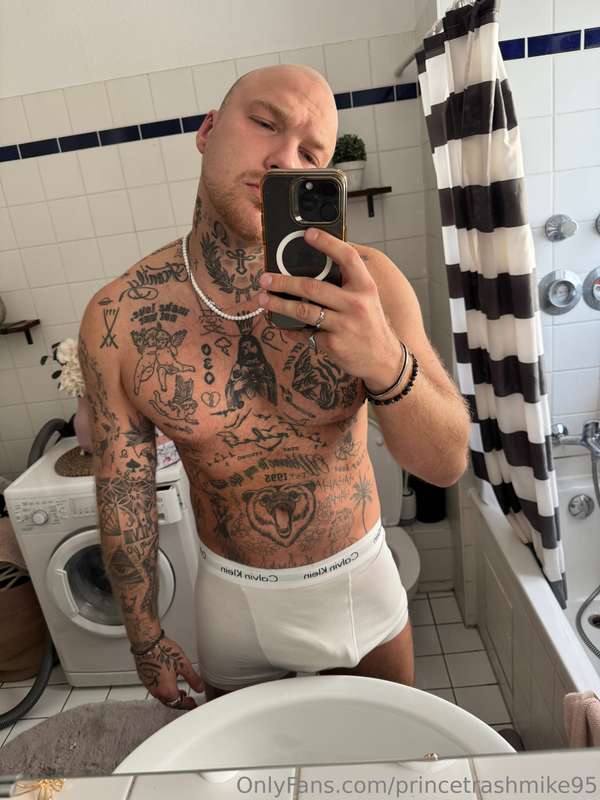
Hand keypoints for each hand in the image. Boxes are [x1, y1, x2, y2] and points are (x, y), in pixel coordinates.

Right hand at [133, 636, 204, 709]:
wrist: (147, 643)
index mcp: (167, 690)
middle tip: (186, 700)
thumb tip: (199, 688)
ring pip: (162, 696)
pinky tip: (167, 682)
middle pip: (170, 702)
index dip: (188, 704)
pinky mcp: (144, 678)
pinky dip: (163, 689)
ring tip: (178, 692)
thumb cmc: (163, 651)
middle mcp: (157, 691)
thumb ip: (193, 679)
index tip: (192, 704)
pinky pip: (155, 689)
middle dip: (179, 702)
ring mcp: (149, 685)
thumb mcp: (184, 665)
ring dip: (171, 696)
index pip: (179, 703)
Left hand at [258, 228, 401, 385]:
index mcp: (365, 287)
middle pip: (312, 287)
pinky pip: (305, 334)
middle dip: (283, 282)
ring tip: (263, 299)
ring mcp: (343, 325)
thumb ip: (347, 284)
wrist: (383, 359)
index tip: (308, 233)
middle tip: (265, 278)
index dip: (327, 243)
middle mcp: (355, 304)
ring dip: (278, 304)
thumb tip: (313, 268)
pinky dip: (290, 329)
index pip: (347, 257)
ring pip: (303, 311)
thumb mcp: (367, 299)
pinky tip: (280, 324)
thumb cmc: (369, 325)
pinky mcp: (333, 344)